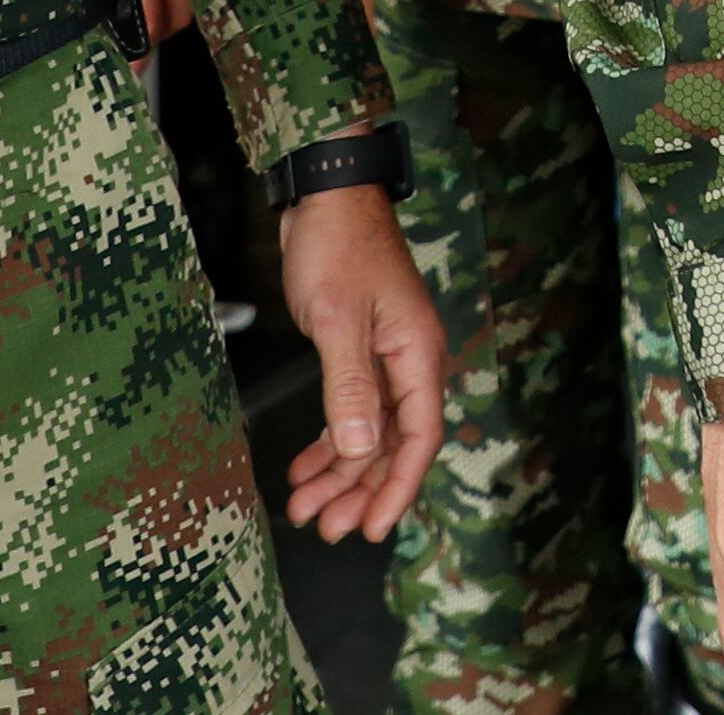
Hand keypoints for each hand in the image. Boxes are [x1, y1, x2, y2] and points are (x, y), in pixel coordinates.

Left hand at [277, 183, 444, 539]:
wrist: (327, 195)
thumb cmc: (338, 246)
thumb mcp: (339, 320)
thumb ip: (349, 388)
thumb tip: (358, 450)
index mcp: (417, 354)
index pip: (419, 437)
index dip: (397, 487)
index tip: (372, 528)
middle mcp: (407, 361)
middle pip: (393, 443)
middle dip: (361, 489)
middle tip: (327, 529)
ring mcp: (383, 357)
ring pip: (369, 432)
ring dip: (340, 472)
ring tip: (306, 507)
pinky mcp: (358, 350)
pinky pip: (350, 410)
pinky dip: (329, 441)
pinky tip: (304, 466)